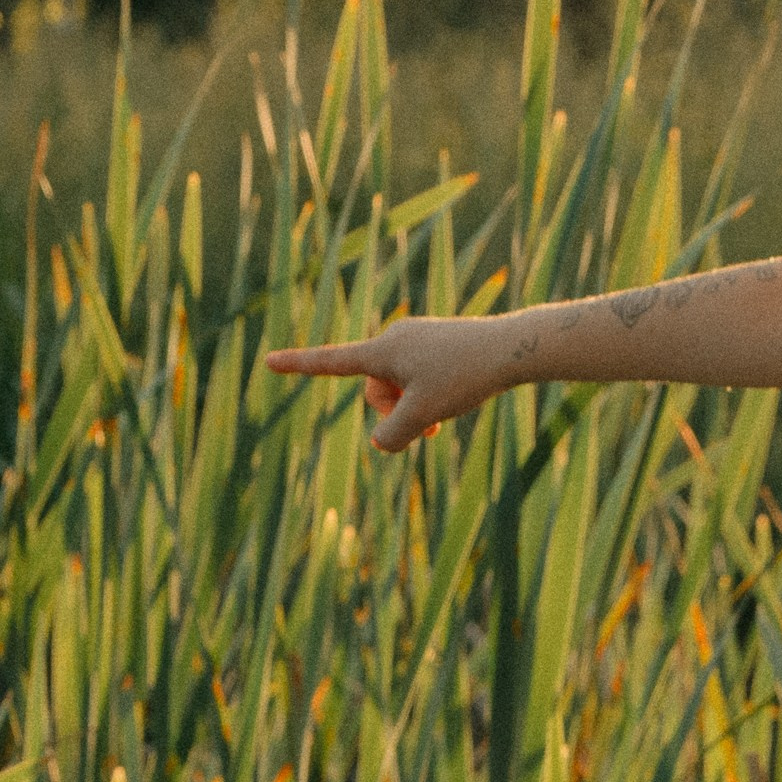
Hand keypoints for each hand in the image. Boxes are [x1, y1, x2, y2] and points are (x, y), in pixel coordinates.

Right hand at [264, 315, 509, 449]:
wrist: (512, 349)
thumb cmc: (465, 377)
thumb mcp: (423, 415)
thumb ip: (393, 435)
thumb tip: (381, 443)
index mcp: (382, 351)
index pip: (331, 362)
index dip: (299, 366)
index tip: (269, 361)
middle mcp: (394, 339)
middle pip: (375, 390)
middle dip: (394, 413)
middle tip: (430, 427)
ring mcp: (417, 340)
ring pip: (399, 388)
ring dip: (415, 409)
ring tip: (445, 416)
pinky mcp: (437, 344)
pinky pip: (419, 379)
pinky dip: (429, 396)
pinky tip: (455, 395)